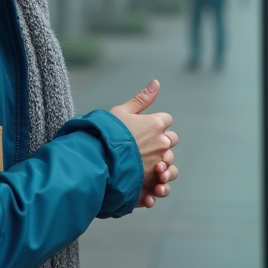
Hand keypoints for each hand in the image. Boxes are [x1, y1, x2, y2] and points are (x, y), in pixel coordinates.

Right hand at [109, 79, 177, 207]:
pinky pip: (163, 184)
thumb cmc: (106, 134)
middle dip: (161, 142)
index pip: (166, 120)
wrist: (96, 159)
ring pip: (170, 163)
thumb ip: (141, 99)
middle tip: (142, 146)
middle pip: (171, 140)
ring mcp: (158, 163)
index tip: (142, 128)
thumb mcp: (121, 112)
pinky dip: (157, 184)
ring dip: (161, 164)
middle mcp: (161, 143)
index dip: (155, 123)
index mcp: (156, 124)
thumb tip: (156, 82)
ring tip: (143, 164)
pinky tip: (145, 182)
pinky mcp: (152, 182)